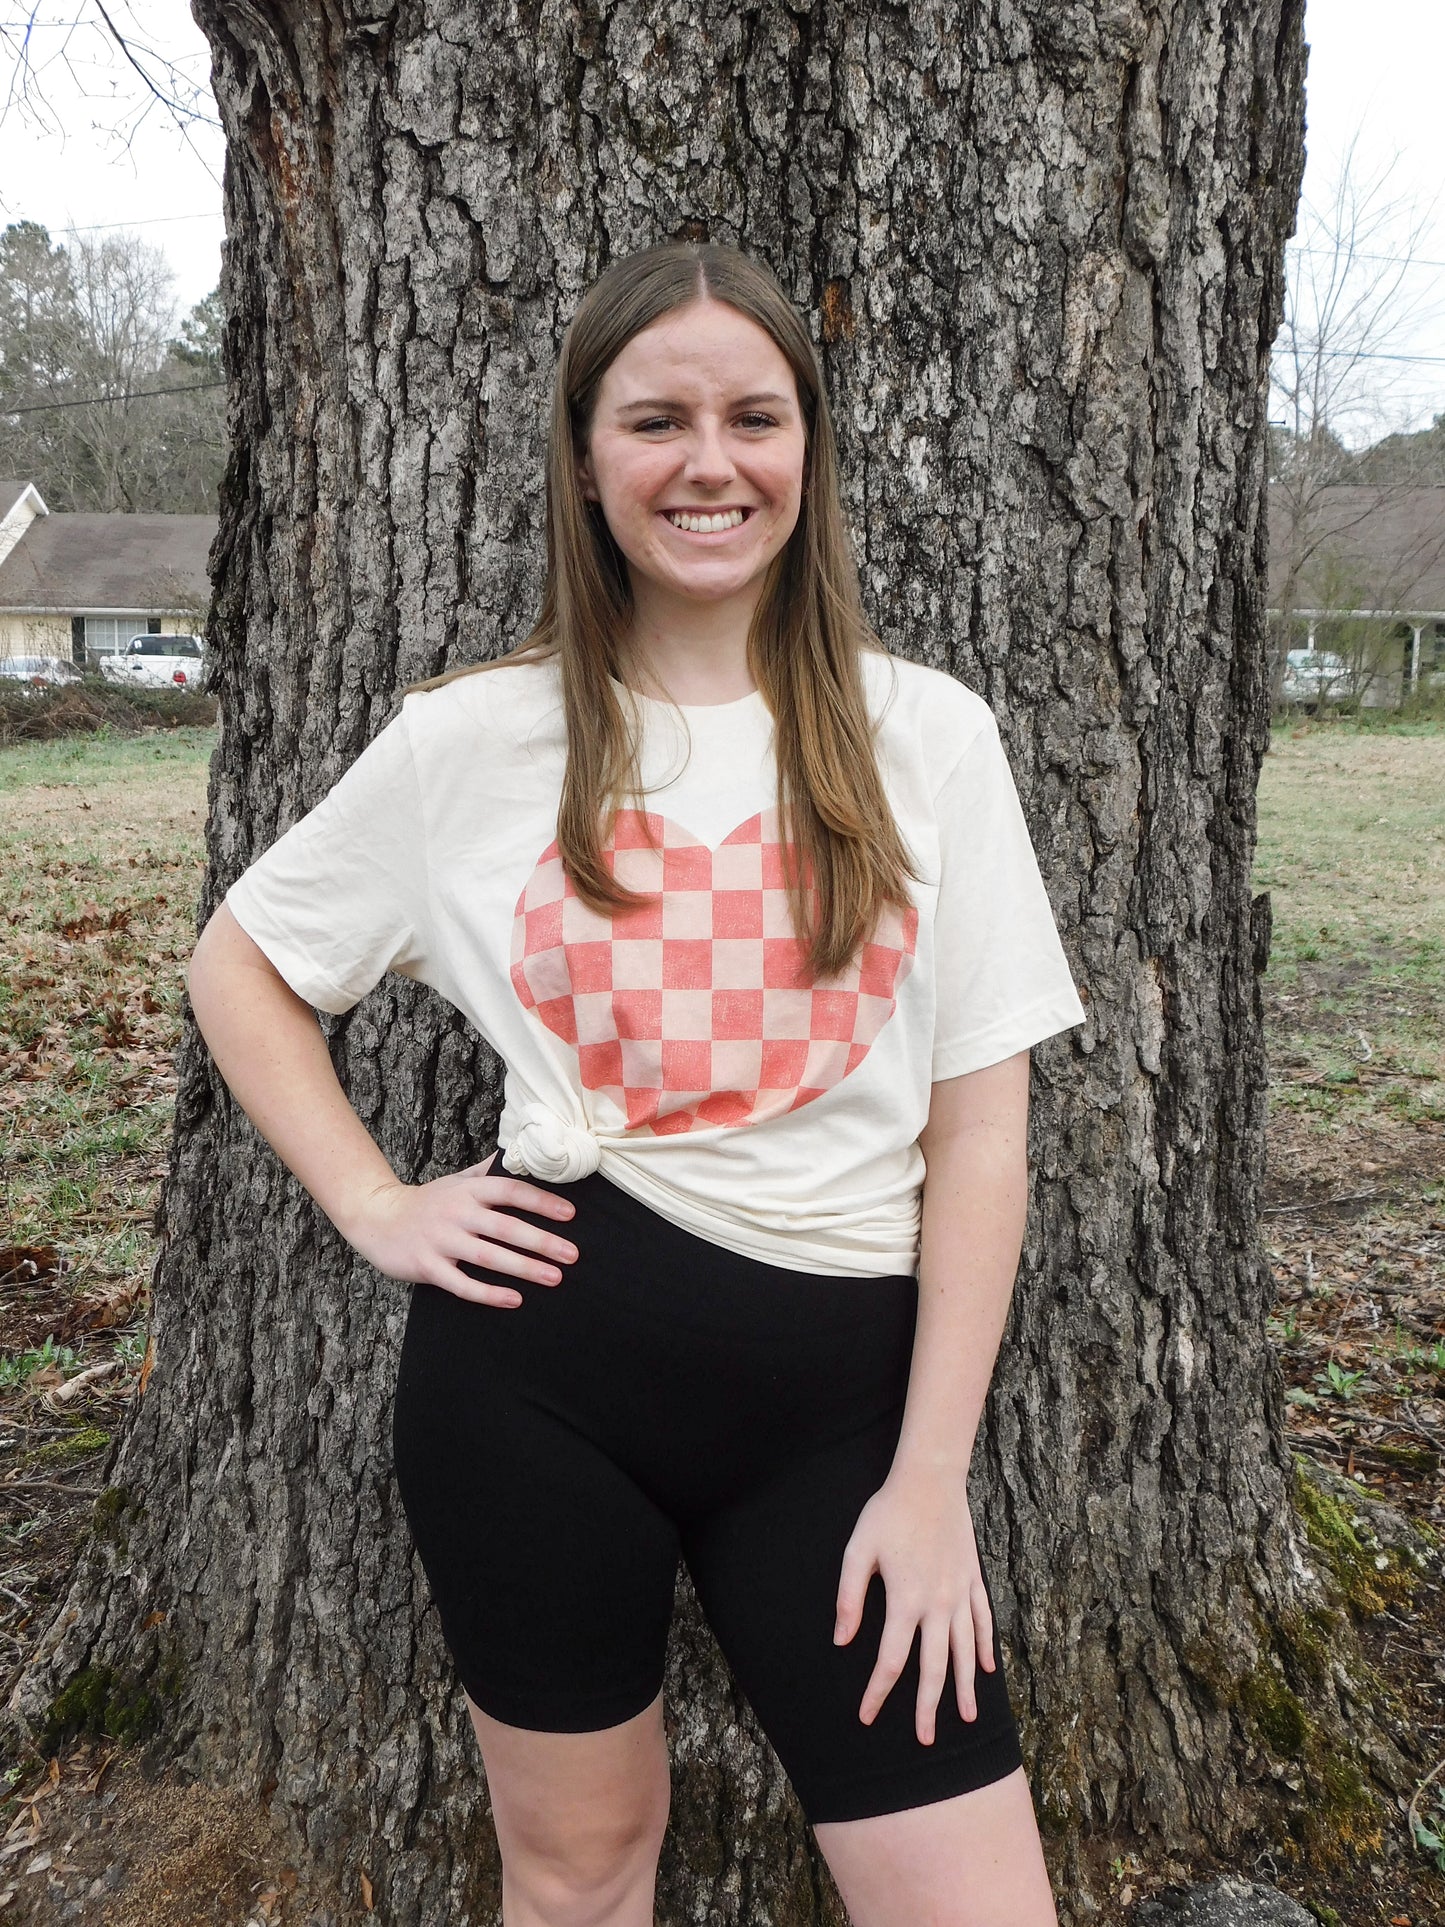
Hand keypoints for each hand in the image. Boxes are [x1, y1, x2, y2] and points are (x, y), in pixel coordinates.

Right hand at [342, 1152, 578, 1305]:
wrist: (377, 1217)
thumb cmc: (426, 1202)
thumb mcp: (456, 1181)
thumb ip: (487, 1173)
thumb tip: (517, 1157)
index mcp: (468, 1191)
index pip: (510, 1191)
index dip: (541, 1201)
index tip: (570, 1214)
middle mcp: (457, 1213)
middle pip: (505, 1227)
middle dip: (541, 1241)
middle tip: (572, 1254)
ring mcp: (441, 1241)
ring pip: (488, 1256)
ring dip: (523, 1268)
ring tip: (554, 1277)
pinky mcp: (427, 1267)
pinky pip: (462, 1284)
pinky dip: (489, 1294)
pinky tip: (514, 1300)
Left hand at [833, 1464, 995, 1744]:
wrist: (930, 1479)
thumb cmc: (888, 1513)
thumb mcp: (857, 1551)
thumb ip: (848, 1598)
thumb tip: (841, 1640)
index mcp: (905, 1601)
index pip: (890, 1660)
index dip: (877, 1692)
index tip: (866, 1716)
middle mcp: (938, 1605)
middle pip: (934, 1668)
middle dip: (927, 1707)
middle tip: (925, 1741)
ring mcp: (960, 1593)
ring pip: (965, 1651)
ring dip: (965, 1687)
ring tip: (966, 1717)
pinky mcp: (973, 1578)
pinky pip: (983, 1621)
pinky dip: (985, 1647)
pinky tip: (989, 1669)